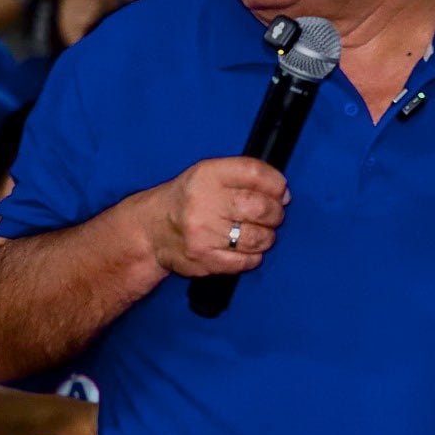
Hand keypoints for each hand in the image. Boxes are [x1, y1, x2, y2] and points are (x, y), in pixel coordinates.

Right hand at [144, 157, 287, 277]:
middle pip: (261, 208)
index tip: (280, 191)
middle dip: (275, 213)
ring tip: (259, 232)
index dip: (276, 184)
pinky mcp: (206, 259)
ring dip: (267, 236)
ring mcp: (204, 233)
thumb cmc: (188, 200)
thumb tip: (283, 193)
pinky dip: (254, 256)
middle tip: (272, 215)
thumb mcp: (208, 174)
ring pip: (258, 237)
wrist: (152, 229)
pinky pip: (246, 261)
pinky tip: (246, 248)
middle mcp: (204, 202)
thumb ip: (245, 176)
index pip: (255, 173)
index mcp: (207, 175)